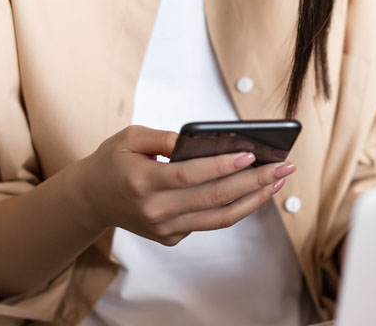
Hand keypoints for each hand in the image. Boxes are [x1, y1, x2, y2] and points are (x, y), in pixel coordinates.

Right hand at [77, 125, 293, 245]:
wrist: (91, 200)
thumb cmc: (113, 162)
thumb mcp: (130, 138)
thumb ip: (164, 138)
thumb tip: (203, 140)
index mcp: (142, 182)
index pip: (189, 175)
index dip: (221, 165)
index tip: (251, 153)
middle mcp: (155, 211)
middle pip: (214, 198)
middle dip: (254, 181)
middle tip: (283, 166)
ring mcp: (164, 229)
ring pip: (219, 218)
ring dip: (254, 199)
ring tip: (277, 180)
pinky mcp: (170, 238)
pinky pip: (209, 222)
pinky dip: (234, 207)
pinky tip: (253, 190)